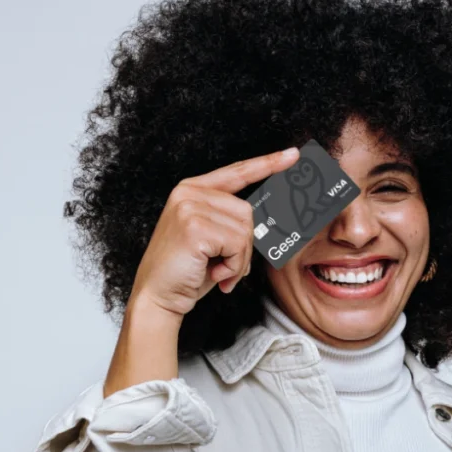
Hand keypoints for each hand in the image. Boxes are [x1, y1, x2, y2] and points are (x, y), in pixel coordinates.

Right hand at [102, 146, 299, 397]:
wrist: (158, 297)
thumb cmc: (187, 271)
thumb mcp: (211, 238)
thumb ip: (231, 221)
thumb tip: (269, 218)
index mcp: (192, 190)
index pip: (237, 172)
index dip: (267, 164)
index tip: (293, 154)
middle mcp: (189, 193)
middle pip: (248, 211)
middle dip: (244, 246)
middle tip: (224, 266)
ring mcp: (190, 207)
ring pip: (245, 230)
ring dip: (238, 259)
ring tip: (217, 270)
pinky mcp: (195, 227)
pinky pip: (237, 244)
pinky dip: (232, 266)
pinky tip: (213, 273)